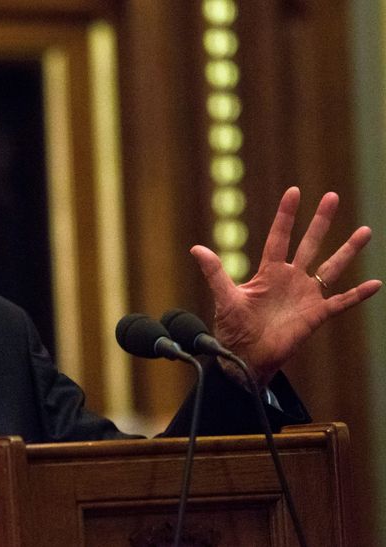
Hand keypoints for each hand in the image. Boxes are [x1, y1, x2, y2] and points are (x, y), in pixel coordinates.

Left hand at [190, 187, 381, 384]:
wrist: (245, 357)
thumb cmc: (233, 328)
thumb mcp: (225, 298)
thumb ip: (215, 272)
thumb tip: (196, 249)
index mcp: (269, 272)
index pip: (279, 237)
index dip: (286, 215)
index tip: (293, 192)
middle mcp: (290, 278)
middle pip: (309, 244)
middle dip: (320, 221)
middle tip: (332, 196)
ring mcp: (305, 296)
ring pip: (331, 268)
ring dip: (348, 250)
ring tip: (365, 231)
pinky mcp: (316, 316)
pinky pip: (341, 302)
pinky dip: (357, 295)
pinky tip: (375, 284)